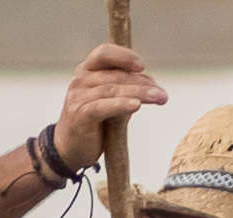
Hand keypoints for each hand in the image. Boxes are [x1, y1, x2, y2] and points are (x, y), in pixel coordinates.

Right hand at [52, 44, 167, 172]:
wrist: (69, 149)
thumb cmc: (92, 125)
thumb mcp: (110, 103)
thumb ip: (126, 92)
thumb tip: (152, 85)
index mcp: (87, 71)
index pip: (105, 53)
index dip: (124, 56)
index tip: (143, 66)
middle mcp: (80, 79)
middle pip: (115, 74)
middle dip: (142, 83)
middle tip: (162, 94)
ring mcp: (78, 96)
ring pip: (113, 89)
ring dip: (139, 93)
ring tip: (158, 98)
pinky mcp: (80, 114)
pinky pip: (103, 106)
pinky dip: (121, 104)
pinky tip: (137, 105)